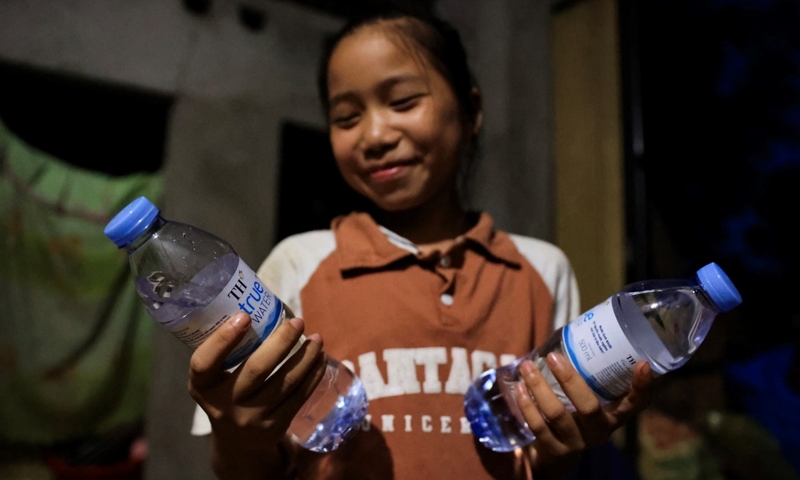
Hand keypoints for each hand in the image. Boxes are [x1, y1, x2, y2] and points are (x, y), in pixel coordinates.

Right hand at [188, 312, 326, 478]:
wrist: (236, 443)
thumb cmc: (226, 394)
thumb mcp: (215, 379)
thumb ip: (228, 352)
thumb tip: (259, 305)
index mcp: (202, 387)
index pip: (203, 363)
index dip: (222, 339)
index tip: (244, 315)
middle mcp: (224, 406)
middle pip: (256, 370)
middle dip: (281, 342)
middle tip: (297, 321)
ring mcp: (251, 419)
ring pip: (285, 383)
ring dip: (305, 356)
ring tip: (317, 338)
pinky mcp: (275, 427)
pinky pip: (299, 396)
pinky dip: (313, 374)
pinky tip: (320, 357)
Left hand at [517, 353, 652, 478]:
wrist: (557, 455)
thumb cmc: (575, 414)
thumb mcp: (588, 399)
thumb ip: (588, 374)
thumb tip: (575, 330)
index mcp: (614, 416)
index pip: (635, 404)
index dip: (642, 387)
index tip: (642, 364)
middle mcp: (599, 431)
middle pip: (588, 407)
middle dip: (569, 379)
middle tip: (553, 357)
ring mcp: (576, 443)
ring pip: (556, 414)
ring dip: (539, 387)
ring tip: (527, 367)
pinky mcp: (554, 450)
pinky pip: (538, 426)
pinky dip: (526, 405)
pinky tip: (519, 388)